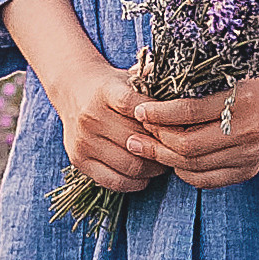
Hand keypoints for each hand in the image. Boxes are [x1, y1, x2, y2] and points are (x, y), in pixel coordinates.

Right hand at [50, 58, 167, 195]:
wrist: (73, 88)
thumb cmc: (112, 86)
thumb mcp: (130, 77)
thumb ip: (155, 84)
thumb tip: (185, 91)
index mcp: (106, 91)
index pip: (137, 107)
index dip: (161, 119)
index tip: (177, 124)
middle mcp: (91, 117)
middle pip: (137, 141)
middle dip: (162, 148)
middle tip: (177, 150)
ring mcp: (83, 141)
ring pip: (129, 165)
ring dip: (153, 168)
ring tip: (163, 162)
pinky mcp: (79, 160)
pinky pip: (114, 181)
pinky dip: (135, 182)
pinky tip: (144, 174)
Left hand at [135, 69, 258, 188]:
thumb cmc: (248, 80)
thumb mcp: (224, 72)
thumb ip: (189, 80)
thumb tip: (143, 82)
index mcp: (240, 100)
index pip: (188, 111)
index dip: (158, 114)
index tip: (139, 110)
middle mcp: (247, 131)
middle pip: (188, 146)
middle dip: (156, 141)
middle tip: (136, 135)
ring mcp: (248, 155)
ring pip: (194, 166)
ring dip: (165, 158)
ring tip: (147, 148)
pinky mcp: (247, 170)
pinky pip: (206, 180)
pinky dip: (183, 171)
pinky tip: (172, 159)